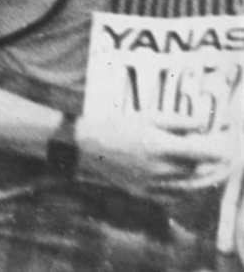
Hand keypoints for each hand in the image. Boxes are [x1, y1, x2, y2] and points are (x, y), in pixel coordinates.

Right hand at [75, 108, 237, 195]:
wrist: (87, 145)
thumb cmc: (117, 126)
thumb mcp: (147, 117)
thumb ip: (177, 122)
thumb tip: (202, 125)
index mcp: (164, 148)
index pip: (204, 154)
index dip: (219, 151)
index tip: (226, 147)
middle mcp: (162, 170)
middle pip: (200, 172)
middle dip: (214, 167)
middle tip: (223, 162)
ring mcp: (154, 184)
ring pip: (190, 188)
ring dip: (204, 182)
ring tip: (211, 174)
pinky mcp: (145, 194)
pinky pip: (174, 197)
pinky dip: (186, 192)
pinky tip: (188, 184)